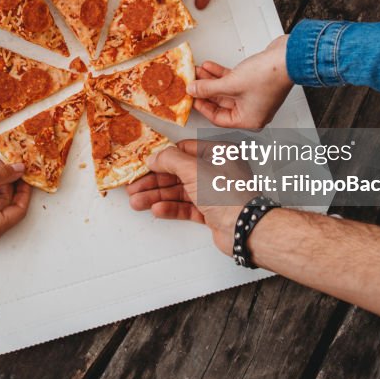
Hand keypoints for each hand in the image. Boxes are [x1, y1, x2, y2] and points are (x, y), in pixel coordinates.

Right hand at [127, 140, 241, 255]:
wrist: (245, 228)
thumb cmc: (227, 194)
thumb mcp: (194, 169)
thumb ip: (170, 160)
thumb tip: (155, 156)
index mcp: (218, 153)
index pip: (184, 151)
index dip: (162, 158)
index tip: (144, 164)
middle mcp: (217, 171)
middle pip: (178, 173)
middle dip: (154, 182)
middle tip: (134, 187)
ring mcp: (214, 192)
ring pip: (180, 192)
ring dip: (157, 196)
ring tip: (137, 202)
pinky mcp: (212, 212)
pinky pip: (187, 207)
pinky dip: (171, 208)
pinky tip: (157, 209)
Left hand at [189, 35, 292, 128]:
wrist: (288, 57)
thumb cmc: (269, 76)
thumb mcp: (231, 84)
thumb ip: (208, 88)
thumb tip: (193, 90)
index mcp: (249, 120)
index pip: (218, 118)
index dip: (202, 106)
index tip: (191, 96)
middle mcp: (252, 111)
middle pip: (221, 103)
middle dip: (205, 89)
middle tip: (192, 82)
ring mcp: (254, 96)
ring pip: (226, 90)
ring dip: (211, 80)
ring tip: (198, 71)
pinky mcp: (255, 83)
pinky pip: (233, 81)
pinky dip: (221, 74)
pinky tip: (210, 67)